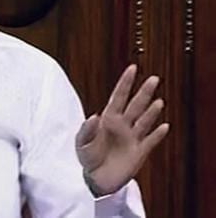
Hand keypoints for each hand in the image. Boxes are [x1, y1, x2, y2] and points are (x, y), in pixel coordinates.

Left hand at [75, 64, 169, 195]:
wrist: (96, 179)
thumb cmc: (87, 158)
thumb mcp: (81, 143)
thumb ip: (86, 130)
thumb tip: (94, 116)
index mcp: (108, 119)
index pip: (118, 96)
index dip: (125, 82)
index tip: (132, 68)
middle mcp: (122, 125)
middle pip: (136, 105)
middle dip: (144, 92)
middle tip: (154, 78)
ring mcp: (132, 138)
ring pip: (145, 120)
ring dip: (152, 112)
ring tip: (158, 101)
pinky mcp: (139, 152)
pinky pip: (151, 141)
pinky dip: (157, 134)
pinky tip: (164, 126)